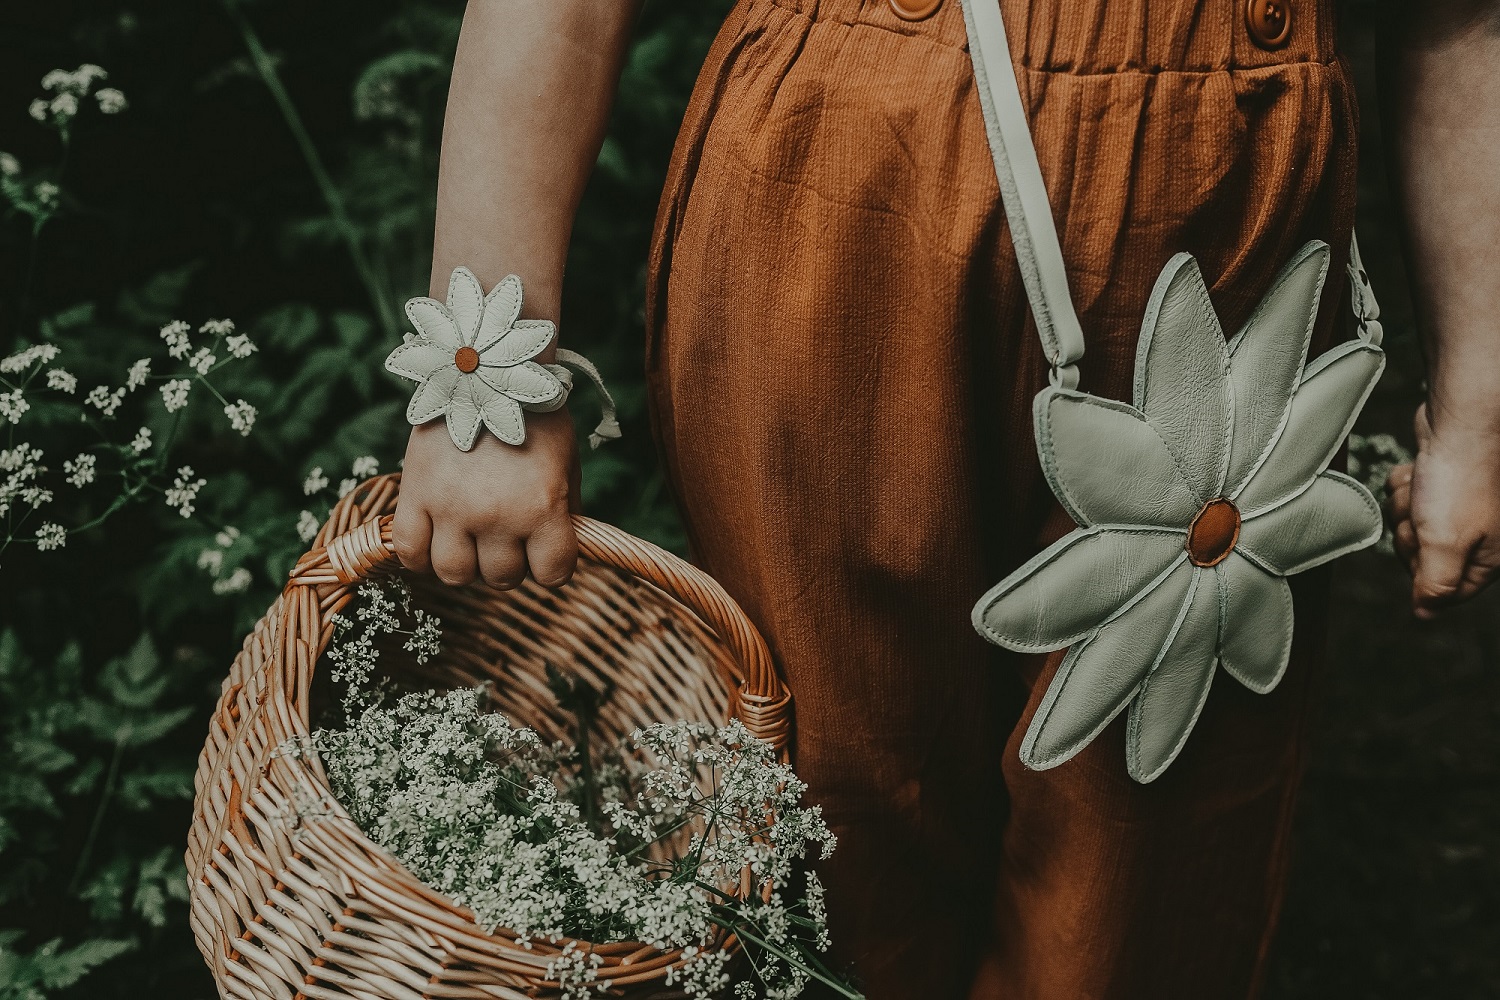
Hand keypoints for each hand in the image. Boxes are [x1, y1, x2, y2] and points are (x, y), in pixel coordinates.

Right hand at [392, 408, 580, 588]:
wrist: (486, 370)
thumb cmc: (534, 419)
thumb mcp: (568, 462)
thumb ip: (567, 510)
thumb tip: (561, 550)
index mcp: (542, 508)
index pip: (554, 574)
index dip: (552, 565)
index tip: (546, 550)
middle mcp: (496, 515)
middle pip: (501, 578)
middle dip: (508, 563)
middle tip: (506, 538)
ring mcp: (451, 508)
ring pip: (455, 574)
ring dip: (466, 564)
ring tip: (470, 541)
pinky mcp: (415, 494)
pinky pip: (409, 552)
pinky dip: (421, 557)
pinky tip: (435, 541)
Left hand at [1388, 402, 1499, 617]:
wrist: (1461, 421)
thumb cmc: (1461, 480)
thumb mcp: (1446, 544)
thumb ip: (1436, 585)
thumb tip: (1425, 612)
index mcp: (1488, 556)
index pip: (1445, 591)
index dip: (1423, 571)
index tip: (1425, 547)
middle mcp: (1476, 533)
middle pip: (1421, 557)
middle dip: (1411, 533)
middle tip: (1425, 513)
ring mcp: (1457, 506)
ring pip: (1408, 524)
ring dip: (1406, 505)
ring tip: (1425, 487)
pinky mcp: (1438, 481)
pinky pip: (1406, 495)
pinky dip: (1405, 483)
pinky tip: (1419, 470)